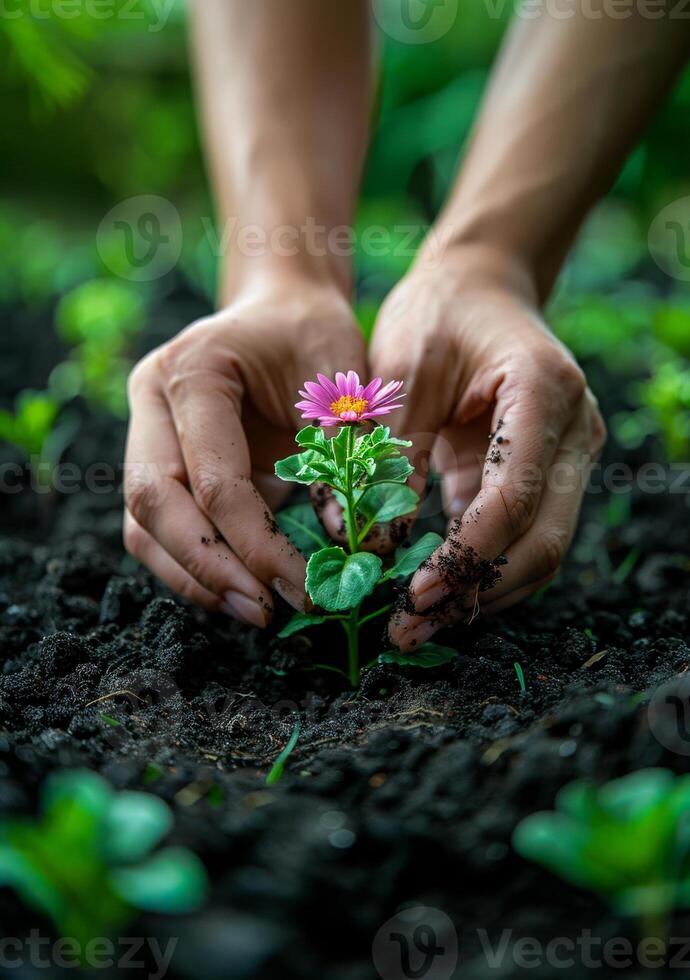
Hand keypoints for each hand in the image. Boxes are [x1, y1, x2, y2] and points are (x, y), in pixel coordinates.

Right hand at [123, 279, 366, 625]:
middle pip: (153, 504)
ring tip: (256, 611)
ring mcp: (144, 431)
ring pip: (143, 525)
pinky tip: (241, 587)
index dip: (256, 544)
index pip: (214, 479)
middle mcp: (152, 401)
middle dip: (210, 570)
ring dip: (194, 577)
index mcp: (194, 371)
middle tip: (267, 614)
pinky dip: (192, 564)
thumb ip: (344, 452)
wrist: (281, 310)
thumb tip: (348, 545)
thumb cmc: (315, 334)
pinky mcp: (156, 460)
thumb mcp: (342, 378)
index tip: (306, 589)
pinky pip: (156, 526)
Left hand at [369, 249, 605, 650]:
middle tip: (409, 629)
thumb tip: (378, 551)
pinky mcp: (546, 475)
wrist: (479, 285)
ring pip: (541, 550)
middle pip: (543, 540)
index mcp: (543, 391)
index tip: (411, 593)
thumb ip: (392, 457)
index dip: (465, 554)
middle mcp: (574, 430)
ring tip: (417, 625)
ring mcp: (569, 457)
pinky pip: (522, 537)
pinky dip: (483, 571)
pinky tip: (436, 595)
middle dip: (477, 592)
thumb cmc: (437, 313)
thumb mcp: (399, 372)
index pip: (515, 496)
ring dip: (482, 594)